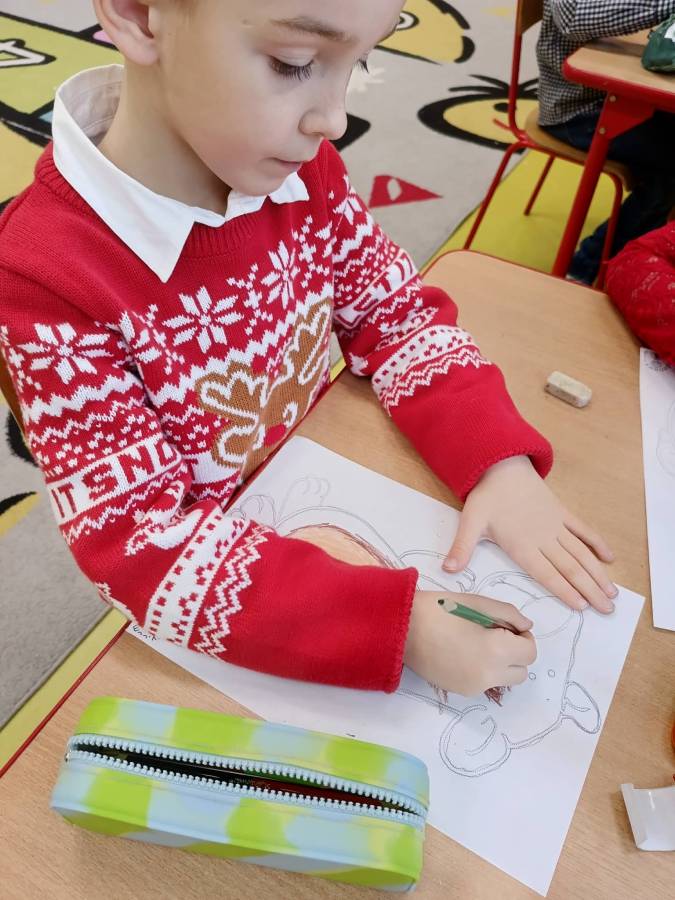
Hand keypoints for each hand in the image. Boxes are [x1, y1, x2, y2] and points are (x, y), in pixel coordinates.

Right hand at [404, 590, 536, 696]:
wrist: (402, 627)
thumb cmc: (440, 609)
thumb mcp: (478, 603)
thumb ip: (509, 614)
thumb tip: (526, 626)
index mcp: (497, 650)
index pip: (530, 652)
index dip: (524, 637)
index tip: (508, 626)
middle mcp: (489, 674)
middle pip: (521, 672)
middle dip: (516, 654)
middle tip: (496, 635)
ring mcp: (474, 687)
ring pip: (504, 680)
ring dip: (502, 665)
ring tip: (480, 644)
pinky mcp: (461, 691)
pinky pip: (484, 683)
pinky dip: (484, 671)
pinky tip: (464, 653)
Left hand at [444, 456, 616, 612]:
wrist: (501, 464)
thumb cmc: (486, 496)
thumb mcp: (470, 522)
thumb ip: (462, 548)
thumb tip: (447, 570)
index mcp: (522, 545)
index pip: (547, 573)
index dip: (565, 590)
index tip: (583, 606)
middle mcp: (543, 538)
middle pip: (570, 568)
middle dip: (590, 590)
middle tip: (608, 609)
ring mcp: (555, 525)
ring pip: (581, 553)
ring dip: (597, 573)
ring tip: (612, 592)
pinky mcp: (561, 513)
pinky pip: (583, 530)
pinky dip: (596, 543)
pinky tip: (609, 558)